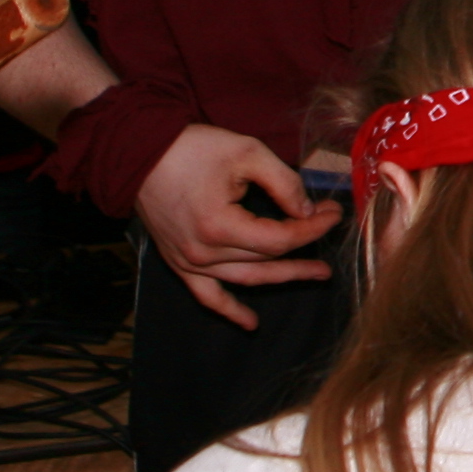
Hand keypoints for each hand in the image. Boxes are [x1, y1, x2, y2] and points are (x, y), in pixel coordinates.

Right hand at [137, 120, 341, 328]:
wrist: (139, 153)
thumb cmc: (192, 148)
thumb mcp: (247, 153)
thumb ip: (283, 184)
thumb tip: (307, 210)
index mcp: (220, 227)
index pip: (280, 239)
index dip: (312, 228)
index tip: (333, 212)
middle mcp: (203, 253)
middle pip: (268, 261)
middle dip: (305, 246)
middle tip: (332, 236)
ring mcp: (189, 262)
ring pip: (246, 279)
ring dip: (283, 278)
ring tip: (316, 274)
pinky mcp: (179, 263)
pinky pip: (207, 296)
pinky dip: (229, 311)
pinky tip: (250, 323)